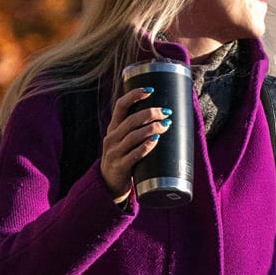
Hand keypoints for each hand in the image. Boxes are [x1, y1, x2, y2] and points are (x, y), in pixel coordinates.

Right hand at [97, 85, 168, 199]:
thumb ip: (138, 130)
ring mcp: (115, 152)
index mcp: (113, 128)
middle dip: (150, 113)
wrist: (109, 184)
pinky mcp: (120, 166)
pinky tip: (155, 141)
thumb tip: (166, 117)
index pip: (120, 106)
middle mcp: (112, 138)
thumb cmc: (123, 159)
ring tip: (166, 125)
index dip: (134, 95)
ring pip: (133, 136)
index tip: (151, 90)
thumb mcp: (125, 142)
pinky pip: (134, 154)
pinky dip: (146, 146)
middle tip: (166, 112)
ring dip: (151, 128)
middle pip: (130, 120)